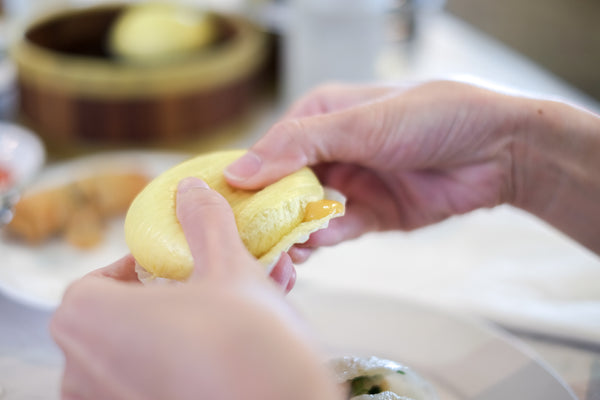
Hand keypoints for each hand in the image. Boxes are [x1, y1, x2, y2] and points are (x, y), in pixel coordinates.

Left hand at [50, 177, 341, 399]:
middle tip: (211, 288)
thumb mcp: (228, 266)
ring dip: (187, 327)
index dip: (138, 267)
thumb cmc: (246, 340)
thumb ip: (203, 222)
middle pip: (122, 318)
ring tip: (239, 312)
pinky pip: (158, 381)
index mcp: (87, 320)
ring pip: (146, 353)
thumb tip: (191, 191)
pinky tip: (236, 348)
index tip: (175, 263)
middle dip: (169, 298)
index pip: (97, 282)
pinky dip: (190, 361)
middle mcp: (83, 372)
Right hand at [225, 81, 519, 260]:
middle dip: (266, 215)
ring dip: (292, 232)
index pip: (268, 152)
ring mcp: (351, 183)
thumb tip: (238, 171)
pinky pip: (337, 230)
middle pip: (282, 188)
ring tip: (278, 253)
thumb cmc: (432, 116)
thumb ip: (299, 145)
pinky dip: (323, 238)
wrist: (499, 149)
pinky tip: (313, 244)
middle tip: (248, 243)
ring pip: (306, 214)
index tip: (224, 209)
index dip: (246, 180)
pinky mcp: (372, 213)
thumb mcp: (359, 123)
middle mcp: (330, 150)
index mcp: (320, 116)